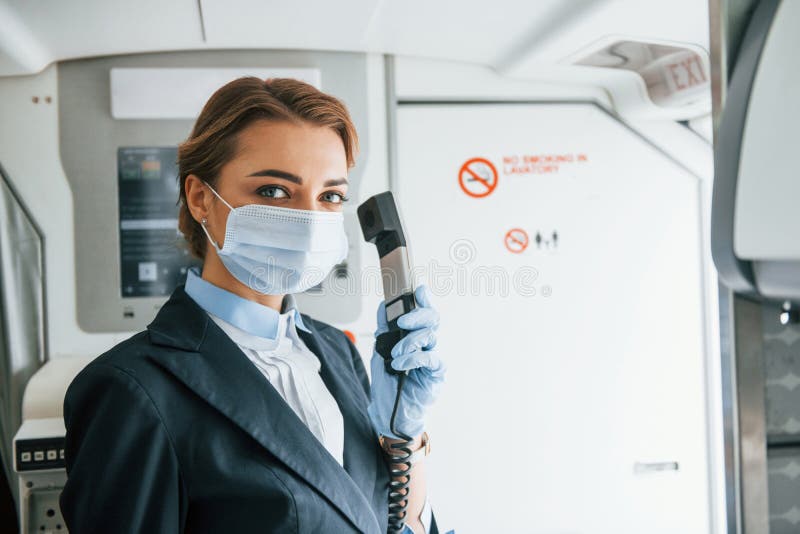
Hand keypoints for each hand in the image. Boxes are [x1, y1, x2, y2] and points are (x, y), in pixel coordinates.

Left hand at [368, 285, 445, 439]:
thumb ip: (384, 327)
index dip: (424, 298)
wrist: (389, 409)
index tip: (419, 289)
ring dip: (409, 342)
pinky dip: (413, 358)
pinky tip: (400, 364)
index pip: (425, 310)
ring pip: (430, 336)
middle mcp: (428, 343)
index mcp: (416, 334)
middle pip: (432, 319)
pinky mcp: (436, 373)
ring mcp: (434, 357)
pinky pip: (431, 358)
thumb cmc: (389, 380)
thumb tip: (384, 305)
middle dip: (417, 315)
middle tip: (401, 322)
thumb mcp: (381, 348)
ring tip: (395, 353)